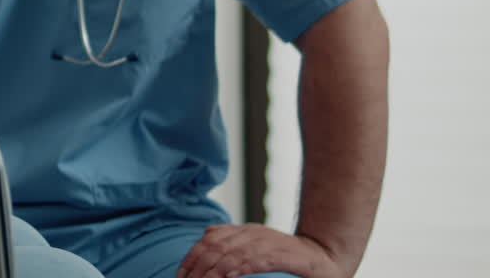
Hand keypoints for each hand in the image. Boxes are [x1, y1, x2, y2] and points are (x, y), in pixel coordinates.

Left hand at [178, 224, 343, 277]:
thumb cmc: (286, 255)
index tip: (181, 274)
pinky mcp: (282, 254)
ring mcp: (267, 242)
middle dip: (198, 266)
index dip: (192, 256)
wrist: (323, 256)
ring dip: (214, 271)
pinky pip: (256, 260)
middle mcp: (252, 232)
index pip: (209, 239)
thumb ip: (234, 239)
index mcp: (244, 230)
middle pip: (216, 246)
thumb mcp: (256, 244)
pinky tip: (228, 277)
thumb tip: (207, 234)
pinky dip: (240, 267)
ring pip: (232, 254)